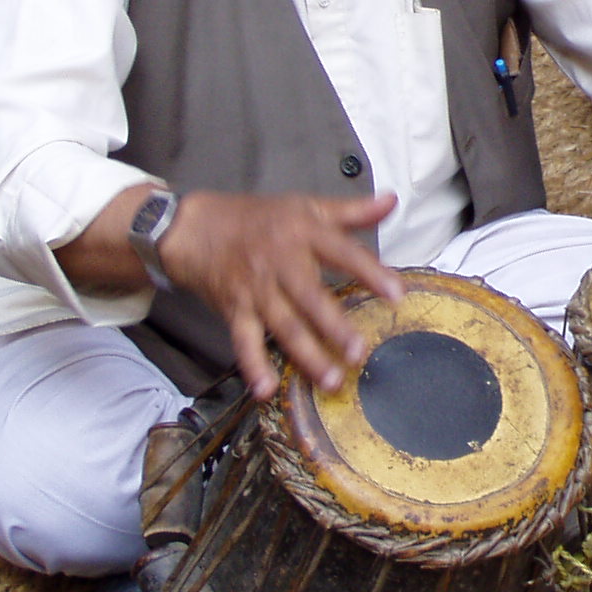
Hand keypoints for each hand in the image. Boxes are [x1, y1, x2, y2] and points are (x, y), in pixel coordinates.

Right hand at [158, 190, 403, 398]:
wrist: (196, 227)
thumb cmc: (258, 218)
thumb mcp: (307, 206)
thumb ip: (353, 210)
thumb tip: (391, 201)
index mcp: (304, 235)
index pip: (343, 253)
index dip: (371, 272)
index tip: (396, 294)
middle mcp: (281, 264)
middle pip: (310, 298)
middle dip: (334, 327)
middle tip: (358, 352)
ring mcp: (257, 290)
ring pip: (284, 325)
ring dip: (307, 355)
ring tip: (331, 379)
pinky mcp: (235, 309)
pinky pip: (244, 341)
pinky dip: (253, 365)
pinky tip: (266, 389)